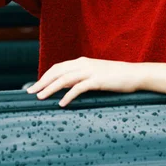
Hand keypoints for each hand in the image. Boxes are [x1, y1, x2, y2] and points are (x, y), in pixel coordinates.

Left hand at [26, 57, 141, 106]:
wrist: (135, 74)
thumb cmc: (115, 76)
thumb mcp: (95, 74)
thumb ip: (80, 77)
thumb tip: (65, 86)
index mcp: (81, 62)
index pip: (57, 67)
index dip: (45, 76)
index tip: (35, 86)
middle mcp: (83, 64)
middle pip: (57, 72)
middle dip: (42, 82)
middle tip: (30, 92)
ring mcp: (90, 71)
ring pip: (64, 79)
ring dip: (50, 88)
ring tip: (40, 97)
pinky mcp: (98, 80)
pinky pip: (79, 88)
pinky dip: (68, 95)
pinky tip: (62, 103)